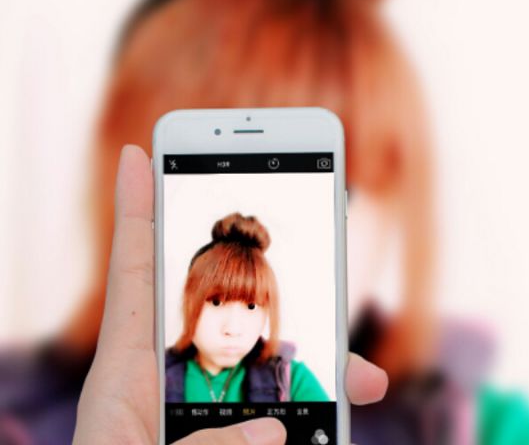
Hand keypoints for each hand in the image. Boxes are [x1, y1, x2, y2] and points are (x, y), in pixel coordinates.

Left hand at [73, 145, 387, 444]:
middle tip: (304, 234)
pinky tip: (345, 412)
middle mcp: (168, 377)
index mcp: (127, 370)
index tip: (138, 152)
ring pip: (268, 363)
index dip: (136, 206)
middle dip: (268, 273)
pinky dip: (316, 409)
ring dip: (316, 361)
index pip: (134, 268)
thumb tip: (274, 435)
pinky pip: (284, 409)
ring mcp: (206, 408)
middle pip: (221, 302)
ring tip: (360, 376)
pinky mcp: (237, 435)